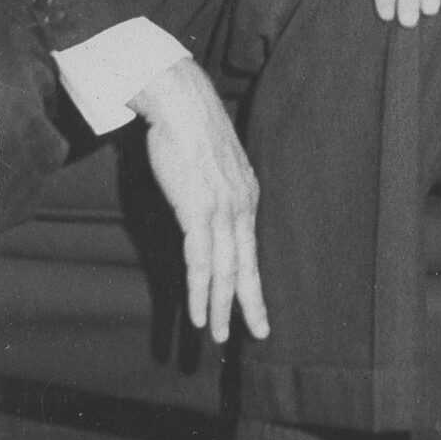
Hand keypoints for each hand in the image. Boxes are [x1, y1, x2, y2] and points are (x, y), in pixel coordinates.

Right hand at [135, 57, 266, 340]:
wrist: (182, 103)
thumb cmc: (192, 130)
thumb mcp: (215, 166)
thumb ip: (217, 192)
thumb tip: (209, 211)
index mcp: (247, 197)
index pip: (252, 250)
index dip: (254, 283)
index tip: (259, 309)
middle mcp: (240, 207)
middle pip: (246, 266)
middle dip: (249, 305)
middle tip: (255, 334)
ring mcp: (221, 210)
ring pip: (224, 271)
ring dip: (219, 307)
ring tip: (219, 336)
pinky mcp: (198, 210)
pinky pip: (201, 261)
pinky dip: (200, 290)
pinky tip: (198, 313)